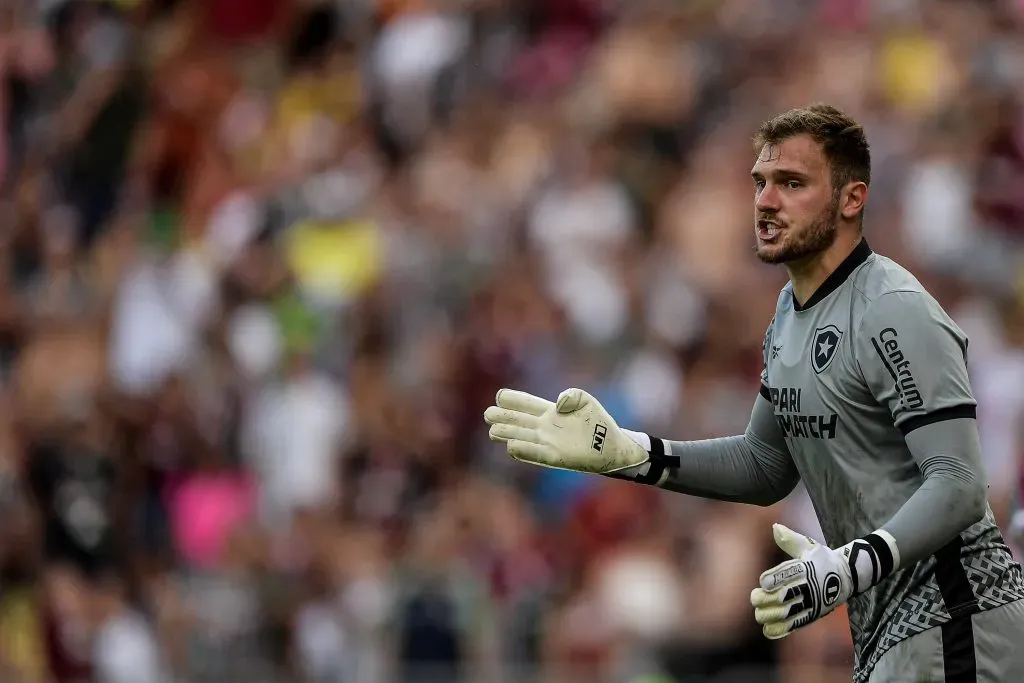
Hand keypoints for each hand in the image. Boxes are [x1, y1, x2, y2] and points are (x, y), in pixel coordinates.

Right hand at [483, 388, 649, 474]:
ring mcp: (549, 443)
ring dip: (508, 434)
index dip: (513, 400)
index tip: (500, 396)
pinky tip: (511, 447)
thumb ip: (572, 395)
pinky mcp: (557, 457)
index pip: (526, 404)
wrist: (612, 445)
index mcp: (549, 412)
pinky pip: (537, 453)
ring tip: (493, 431)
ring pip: (523, 437)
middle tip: (488, 414)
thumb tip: (558, 404)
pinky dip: (525, 450)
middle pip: (518, 421)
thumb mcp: (585, 400)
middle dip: (503, 418)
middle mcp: (545, 428)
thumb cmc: (597, 421)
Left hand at [750, 524, 854, 638]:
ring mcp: (812, 603)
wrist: (847, 577)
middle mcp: (810, 586)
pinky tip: (767, 630)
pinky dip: (782, 629)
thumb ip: (790, 540)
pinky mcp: (813, 615)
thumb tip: (775, 527)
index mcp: (808, 568)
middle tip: (754, 598)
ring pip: (790, 612)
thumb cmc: (822, 559)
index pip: (790, 574)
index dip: (775, 579)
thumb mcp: (809, 546)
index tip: (762, 582)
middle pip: (787, 595)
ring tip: (758, 613)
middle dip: (768, 599)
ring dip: (772, 615)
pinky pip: (797, 624)